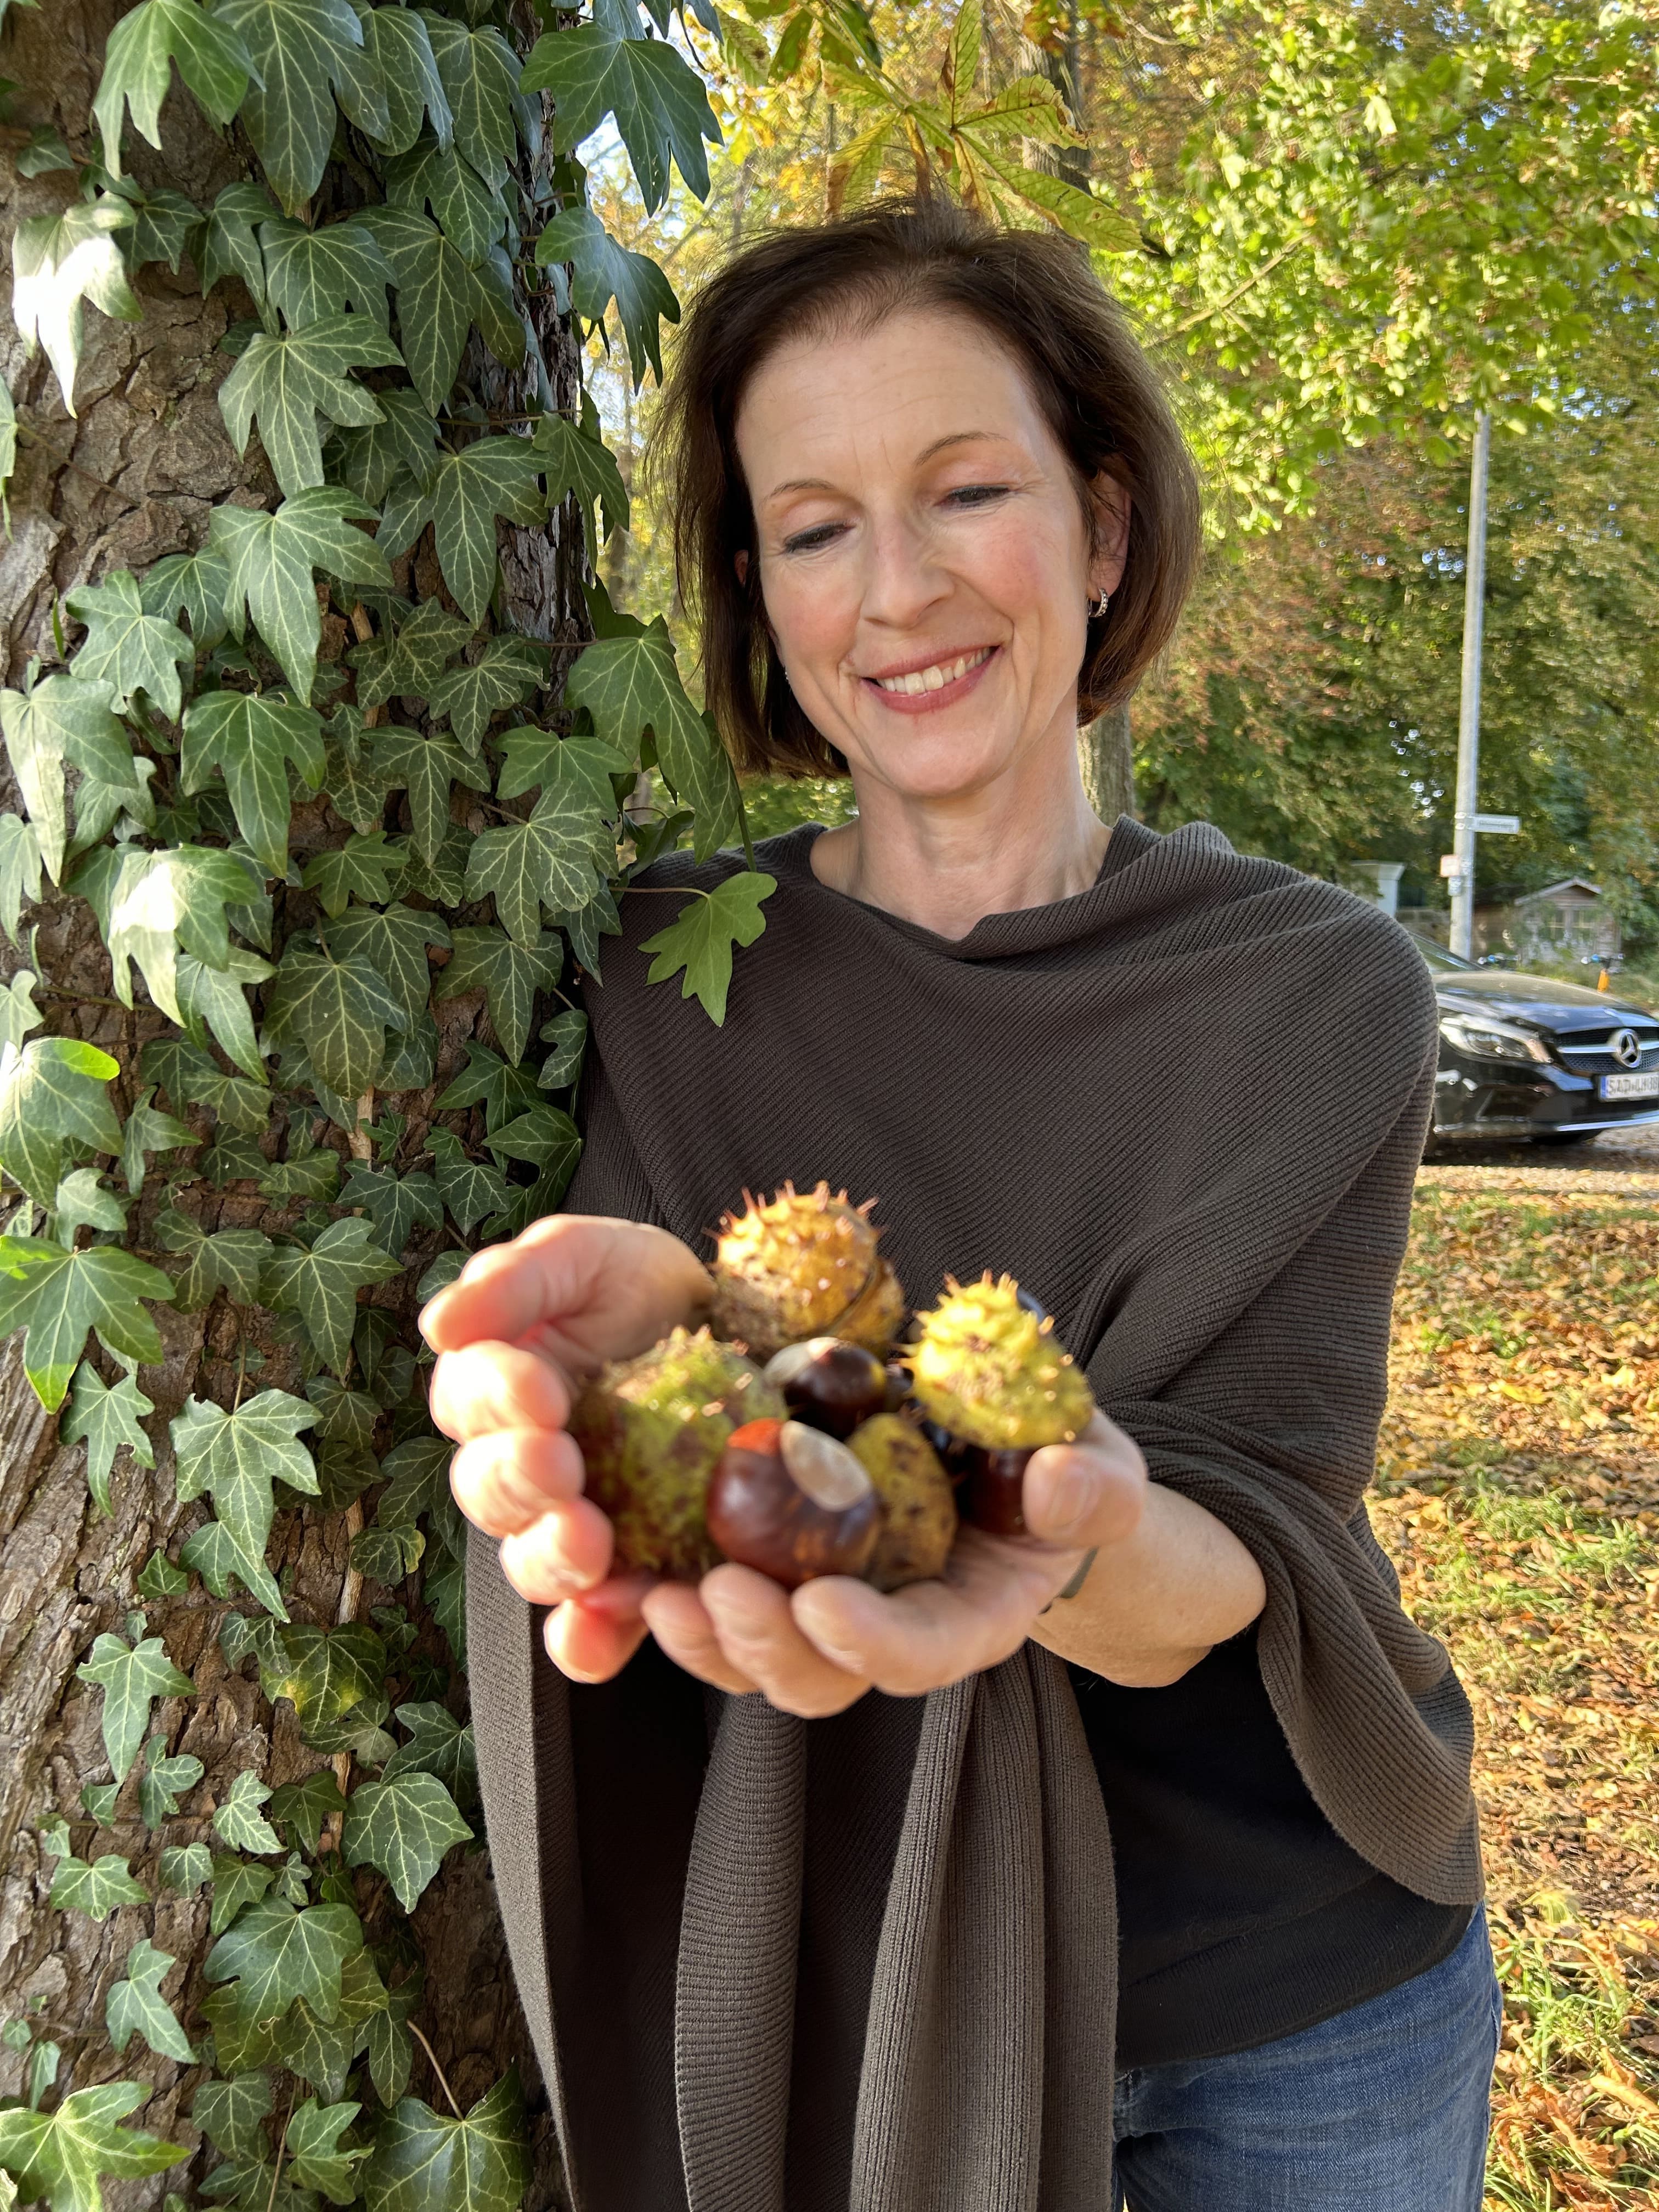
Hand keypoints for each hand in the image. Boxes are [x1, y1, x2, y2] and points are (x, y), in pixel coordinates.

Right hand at [422, 1213, 713, 1679]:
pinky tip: (604, 1627)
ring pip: (533, 1562)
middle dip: (519, 1483)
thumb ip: (514, 1279)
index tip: (540, 1387)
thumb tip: (441, 1324)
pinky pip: (595, 1624)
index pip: (473, 1401)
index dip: (496, 1400)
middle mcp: (523, 1466)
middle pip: (492, 1494)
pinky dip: (590, 1637)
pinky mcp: (633, 1567)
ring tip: (588, 1542)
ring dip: (551, 1559)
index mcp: (498, 1391)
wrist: (739, 1331)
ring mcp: (575, 1522)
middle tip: (560, 1464)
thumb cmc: (639, 1288)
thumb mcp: (582, 1257)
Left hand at [634, 1413, 1145, 1716]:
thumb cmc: (1059, 1461)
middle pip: (821, 1676)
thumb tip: (1059, 1486)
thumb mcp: (1100, 1468)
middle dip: (764, 1645)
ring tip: (654, 1594)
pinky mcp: (777, 1569)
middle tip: (714, 1592)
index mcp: (971, 1614)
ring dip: (703, 1636)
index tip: (822, 1603)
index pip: (925, 1651)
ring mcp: (827, 1606)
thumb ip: (1094, 1489)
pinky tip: (627, 1561)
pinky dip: (670, 1592)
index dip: (873, 1642)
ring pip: (755, 1656)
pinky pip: (717, 1602)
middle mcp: (891, 1629)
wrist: (1010, 1452)